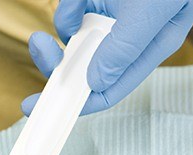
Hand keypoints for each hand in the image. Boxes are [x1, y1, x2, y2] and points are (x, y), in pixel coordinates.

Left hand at [22, 0, 192, 115]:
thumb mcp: (154, 12)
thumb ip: (126, 48)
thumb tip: (96, 82)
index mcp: (145, 49)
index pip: (108, 89)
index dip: (75, 103)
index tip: (38, 106)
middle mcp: (125, 37)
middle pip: (82, 66)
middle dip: (57, 60)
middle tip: (41, 46)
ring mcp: (110, 16)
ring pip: (73, 35)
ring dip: (67, 20)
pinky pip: (73, 9)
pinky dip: (72, 1)